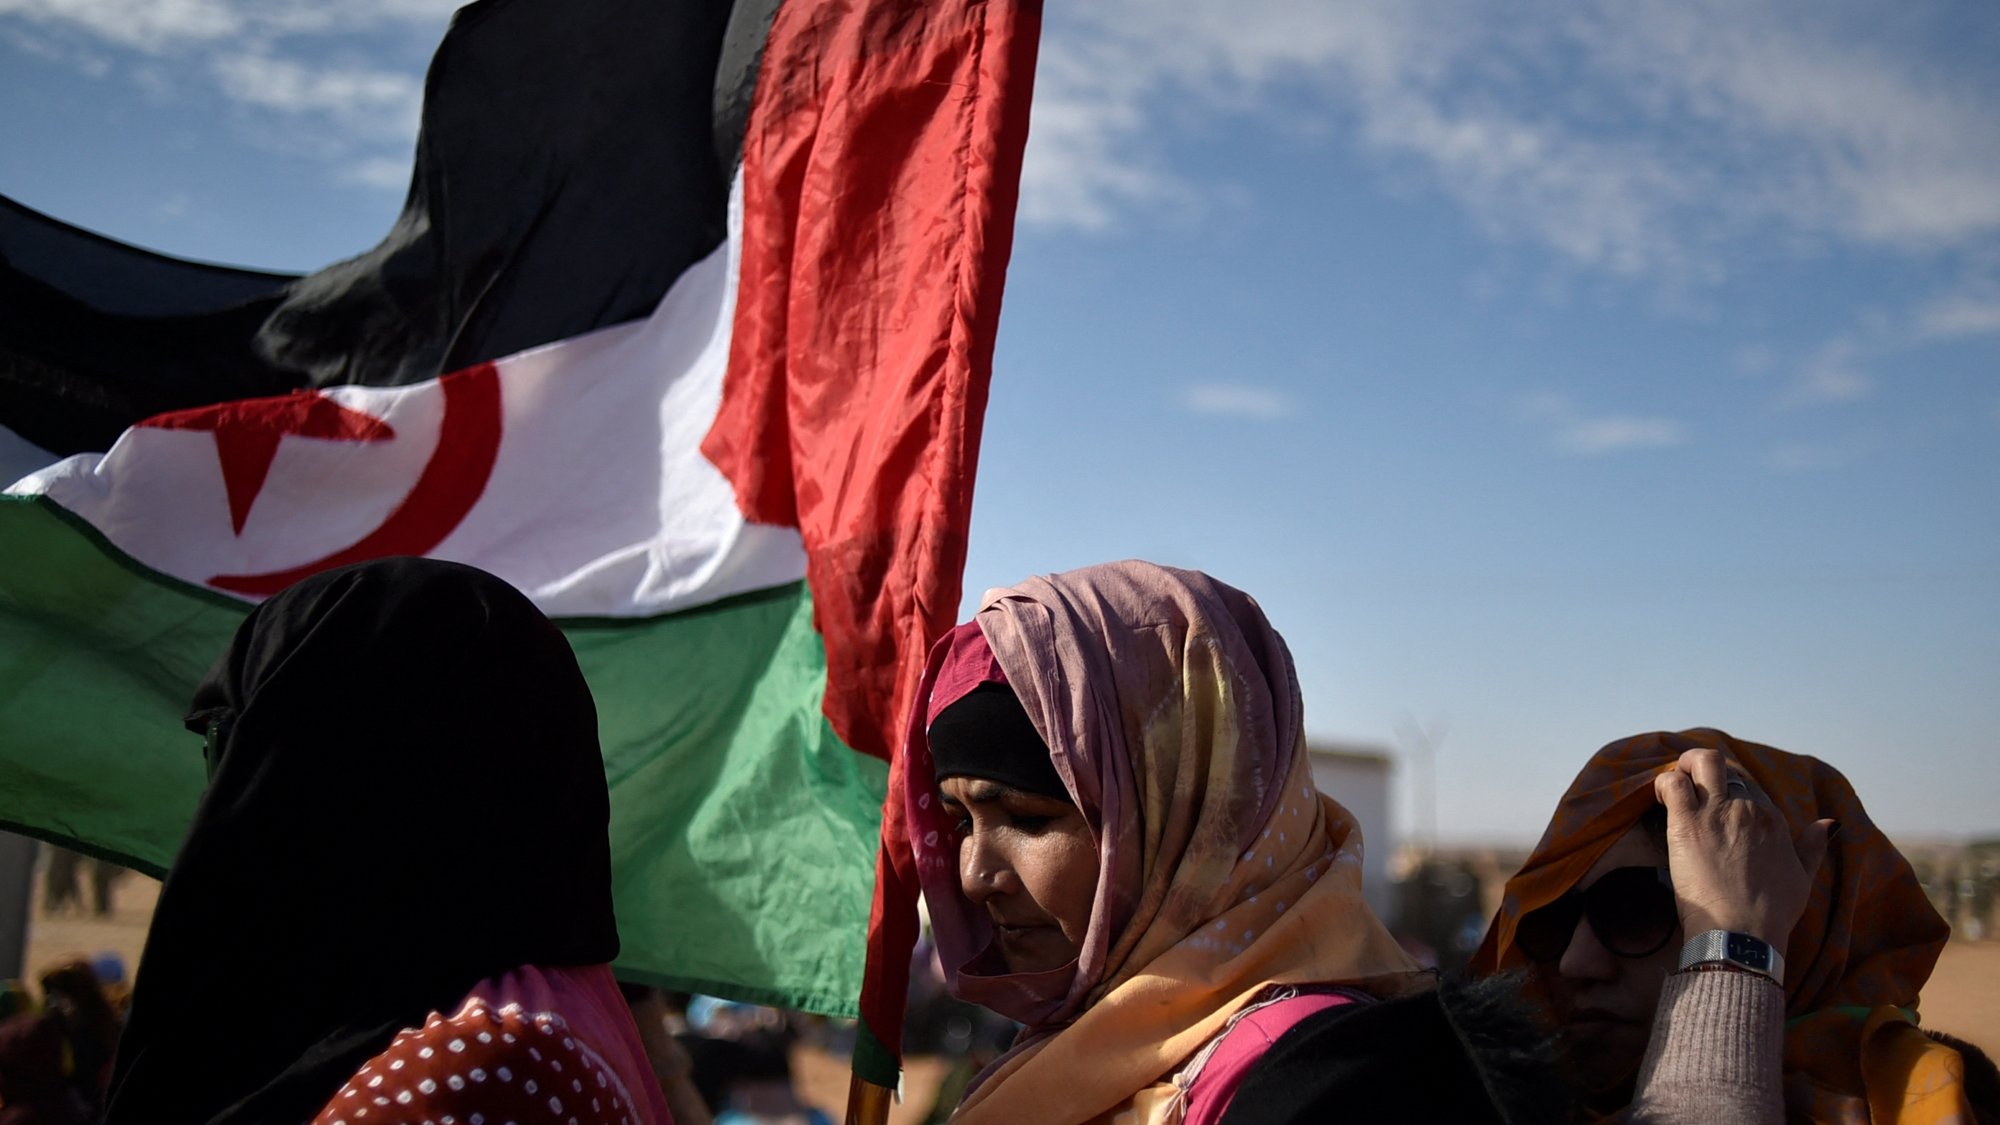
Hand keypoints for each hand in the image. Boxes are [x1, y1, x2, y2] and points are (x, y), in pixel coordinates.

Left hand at [1652, 747, 1833, 946]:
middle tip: (1691, 790)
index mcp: (1773, 819)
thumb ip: (1814, 846)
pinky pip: (1673, 784)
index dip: (1730, 792)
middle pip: (1726, 770)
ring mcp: (1717, 812)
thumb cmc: (1771, 913)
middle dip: (1706, 773)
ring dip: (1685, 765)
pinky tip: (1661, 799)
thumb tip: (1830, 823)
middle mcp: (1748, 808)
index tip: (1715, 807)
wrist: (1743, 934)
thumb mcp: (1804, 878)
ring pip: (1702, 762)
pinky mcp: (1687, 823)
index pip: (1749, 786)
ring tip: (1674, 786)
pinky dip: (1664, 783)